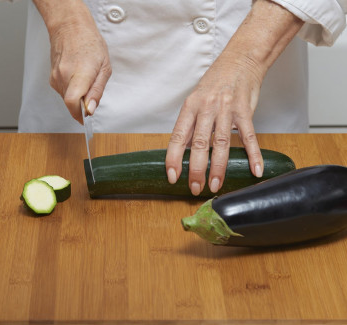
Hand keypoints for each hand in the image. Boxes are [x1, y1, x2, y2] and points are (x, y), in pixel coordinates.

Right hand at [34, 0, 110, 123]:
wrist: (70, 27)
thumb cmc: (90, 43)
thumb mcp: (104, 68)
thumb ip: (97, 91)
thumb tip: (91, 109)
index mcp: (80, 73)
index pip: (73, 102)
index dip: (79, 115)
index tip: (87, 119)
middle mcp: (64, 76)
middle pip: (71, 104)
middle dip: (83, 106)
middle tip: (92, 95)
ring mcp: (56, 77)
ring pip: (67, 99)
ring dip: (78, 97)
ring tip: (86, 81)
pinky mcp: (52, 78)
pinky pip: (64, 92)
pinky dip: (72, 91)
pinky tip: (78, 78)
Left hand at [165, 51, 263, 195]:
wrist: (240, 60)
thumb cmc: (215, 83)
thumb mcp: (196, 100)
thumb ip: (191, 124)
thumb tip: (181, 150)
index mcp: (190, 106)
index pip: (177, 136)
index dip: (173, 158)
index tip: (172, 177)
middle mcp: (206, 108)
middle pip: (198, 143)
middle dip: (196, 169)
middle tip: (195, 188)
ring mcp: (226, 109)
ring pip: (221, 143)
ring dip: (218, 167)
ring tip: (215, 185)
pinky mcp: (245, 111)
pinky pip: (250, 136)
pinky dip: (253, 155)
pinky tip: (255, 170)